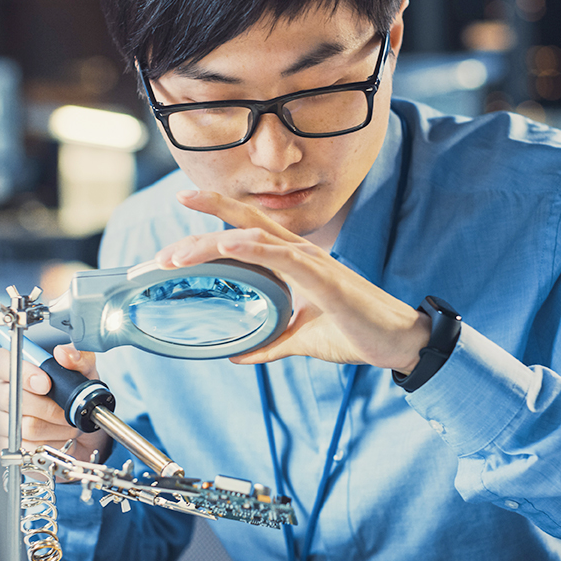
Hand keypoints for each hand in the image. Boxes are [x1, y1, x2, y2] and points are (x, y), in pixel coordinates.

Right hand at [0, 343, 110, 463]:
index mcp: (10, 366)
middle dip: (49, 406)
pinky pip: (29, 446)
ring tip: (66, 420)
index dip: (22, 374)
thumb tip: (64, 353)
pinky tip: (58, 435)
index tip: (46, 383)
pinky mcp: (6, 444)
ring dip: (56, 425)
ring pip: (26, 425)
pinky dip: (52, 442)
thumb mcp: (83, 371)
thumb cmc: (73, 394)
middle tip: (66, 406)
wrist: (80, 427)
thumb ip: (78, 358)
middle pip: (12, 399)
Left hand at [152, 190, 429, 372]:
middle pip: (242, 224)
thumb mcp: (303, 340)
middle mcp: (299, 253)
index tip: (181, 205)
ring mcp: (312, 261)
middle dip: (199, 226)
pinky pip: (283, 255)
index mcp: (293, 262)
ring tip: (177, 256)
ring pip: (254, 237)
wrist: (399, 342)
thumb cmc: (358, 333)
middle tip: (161, 252)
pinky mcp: (324, 276)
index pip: (247, 230)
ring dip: (212, 243)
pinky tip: (228, 245)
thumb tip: (237, 354)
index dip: (214, 216)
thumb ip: (270, 343)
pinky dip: (253, 247)